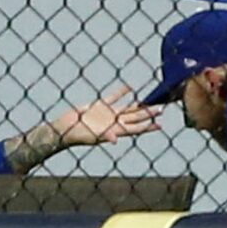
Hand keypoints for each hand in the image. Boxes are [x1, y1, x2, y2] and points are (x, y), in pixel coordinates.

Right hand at [6, 85, 160, 171]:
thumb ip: (104, 137)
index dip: (148, 127)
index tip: (161, 125)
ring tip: (151, 100)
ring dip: (139, 105)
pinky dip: (121, 92)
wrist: (63, 128)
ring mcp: (108, 114)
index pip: (136, 129)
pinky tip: (130, 87)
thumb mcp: (91, 137)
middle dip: (148, 114)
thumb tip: (115, 140)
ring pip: (127, 108)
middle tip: (162, 109)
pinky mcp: (99, 106)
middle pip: (136, 118)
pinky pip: (113, 97)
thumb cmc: (77, 136)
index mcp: (115, 131)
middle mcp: (114, 122)